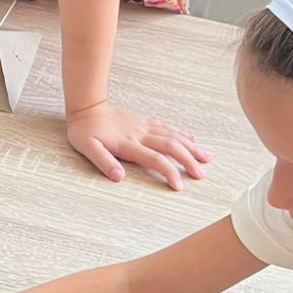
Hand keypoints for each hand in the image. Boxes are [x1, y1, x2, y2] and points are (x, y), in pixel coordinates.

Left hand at [64, 101, 209, 189]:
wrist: (87, 107)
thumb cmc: (85, 131)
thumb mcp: (87, 148)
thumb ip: (103, 161)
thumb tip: (119, 177)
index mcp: (129, 144)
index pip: (155, 159)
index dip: (169, 172)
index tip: (179, 185)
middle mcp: (141, 134)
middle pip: (171, 147)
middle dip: (189, 161)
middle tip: (202, 175)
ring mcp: (144, 127)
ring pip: (174, 136)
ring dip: (191, 147)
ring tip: (207, 158)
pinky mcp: (144, 122)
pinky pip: (167, 127)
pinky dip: (182, 134)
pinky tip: (192, 139)